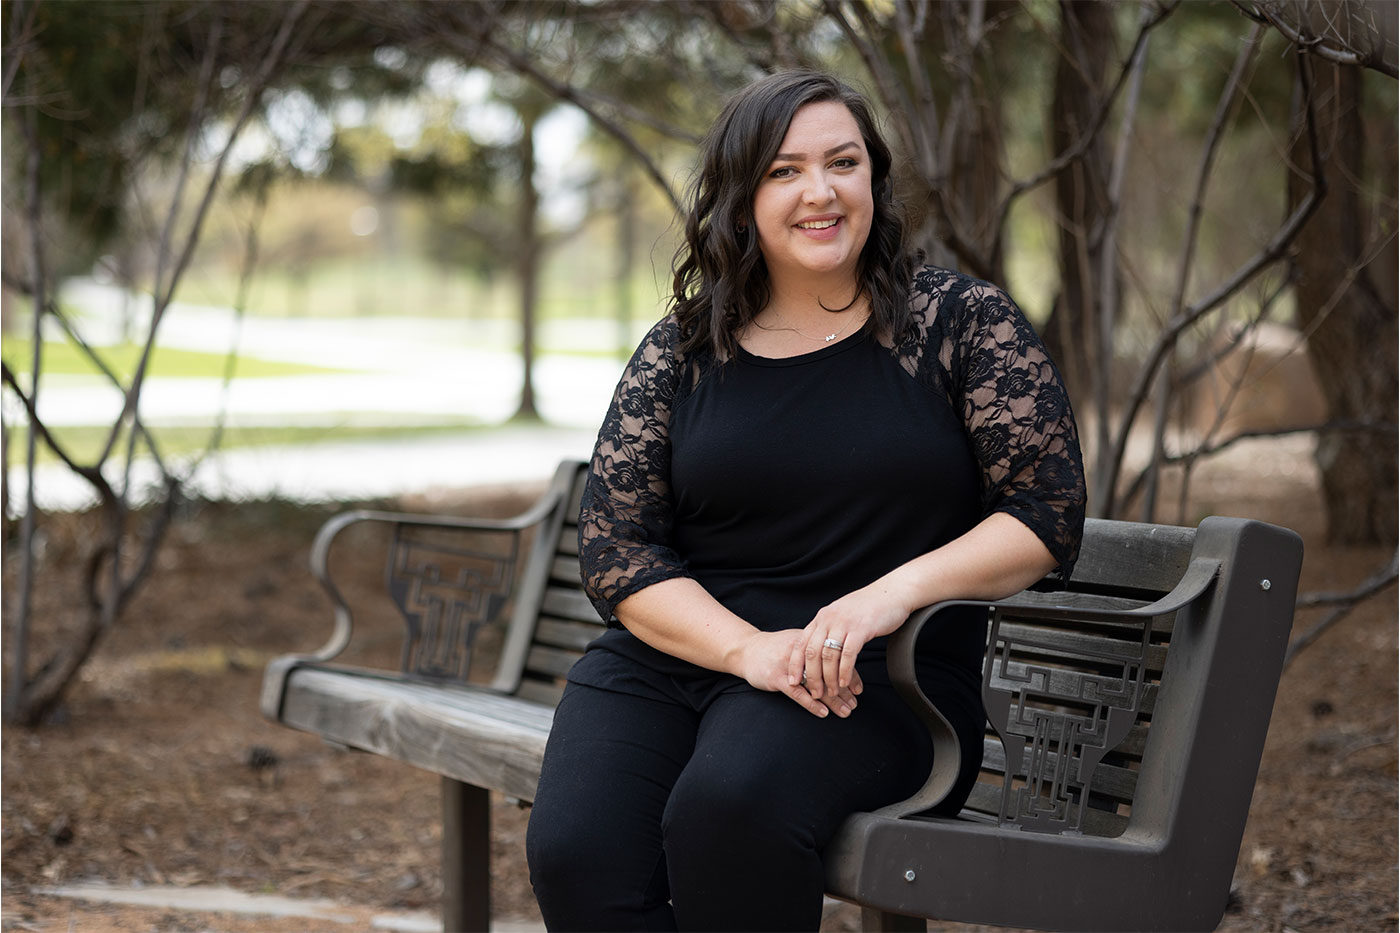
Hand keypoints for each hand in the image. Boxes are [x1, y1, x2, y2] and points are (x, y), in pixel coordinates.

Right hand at [733, 629, 861, 718]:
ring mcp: (789, 665)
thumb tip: (844, 665)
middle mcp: (803, 652)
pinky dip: (812, 703)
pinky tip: (823, 712)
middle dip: (844, 691)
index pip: (836, 658)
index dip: (849, 675)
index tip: (859, 691)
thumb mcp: (799, 644)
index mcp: (811, 642)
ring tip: (845, 711)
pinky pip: (798, 693)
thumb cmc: (776, 649)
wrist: (747, 649)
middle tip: (854, 705)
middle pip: (829, 672)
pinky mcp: (777, 677)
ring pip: (817, 684)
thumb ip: (818, 652)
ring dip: (833, 700)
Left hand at [787, 584, 910, 699]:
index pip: (800, 643)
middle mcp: (828, 619)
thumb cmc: (868, 607)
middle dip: (811, 676)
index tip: (792, 681)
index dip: (794, 664)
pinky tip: (845, 682)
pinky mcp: (860, 628)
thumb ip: (829, 629)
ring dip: (829, 678)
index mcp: (821, 617)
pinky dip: (845, 671)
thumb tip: (819, 649)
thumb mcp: (841, 615)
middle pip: (812, 653)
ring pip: (829, 656)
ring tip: (832, 692)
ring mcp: (844, 623)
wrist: (892, 593)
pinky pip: (848, 655)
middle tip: (814, 693)